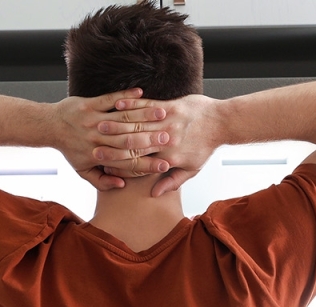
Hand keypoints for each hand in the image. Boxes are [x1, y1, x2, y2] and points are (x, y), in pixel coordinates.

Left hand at [52, 88, 171, 189]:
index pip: (127, 163)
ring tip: (163, 114)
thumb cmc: (70, 149)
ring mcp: (93, 120)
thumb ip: (102, 181)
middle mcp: (97, 139)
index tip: (164, 165)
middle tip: (170, 138)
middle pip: (129, 141)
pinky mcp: (89, 105)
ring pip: (123, 118)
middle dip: (151, 139)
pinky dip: (126, 96)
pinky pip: (111, 99)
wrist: (50, 126)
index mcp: (99, 156)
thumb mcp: (83, 170)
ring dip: (144, 115)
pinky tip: (141, 93)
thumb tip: (121, 184)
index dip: (147, 165)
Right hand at [100, 95, 221, 196]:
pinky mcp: (170, 106)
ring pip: (137, 124)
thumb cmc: (205, 146)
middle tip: (94, 146)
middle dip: (112, 145)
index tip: (104, 166)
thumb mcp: (191, 169)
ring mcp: (167, 122)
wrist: (221, 122)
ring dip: (117, 124)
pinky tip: (117, 104)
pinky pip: (147, 105)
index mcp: (169, 158)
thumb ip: (172, 181)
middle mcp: (166, 140)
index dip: (120, 166)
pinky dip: (132, 104)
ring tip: (99, 125)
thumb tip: (154, 193)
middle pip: (133, 145)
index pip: (139, 164)